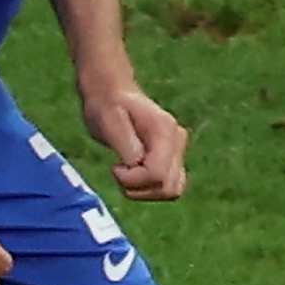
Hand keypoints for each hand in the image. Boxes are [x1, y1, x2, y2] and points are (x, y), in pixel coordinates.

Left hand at [79, 80, 189, 200]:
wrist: (113, 93)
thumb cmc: (105, 106)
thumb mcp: (107, 122)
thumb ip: (124, 143)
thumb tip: (136, 164)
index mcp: (164, 132)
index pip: (157, 175)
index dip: (132, 180)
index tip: (114, 167)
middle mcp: (178, 141)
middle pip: (168, 187)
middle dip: (138, 188)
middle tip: (118, 171)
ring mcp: (179, 149)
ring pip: (172, 190)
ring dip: (144, 191)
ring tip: (125, 173)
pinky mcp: (174, 156)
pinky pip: (170, 185)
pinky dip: (150, 188)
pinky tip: (132, 174)